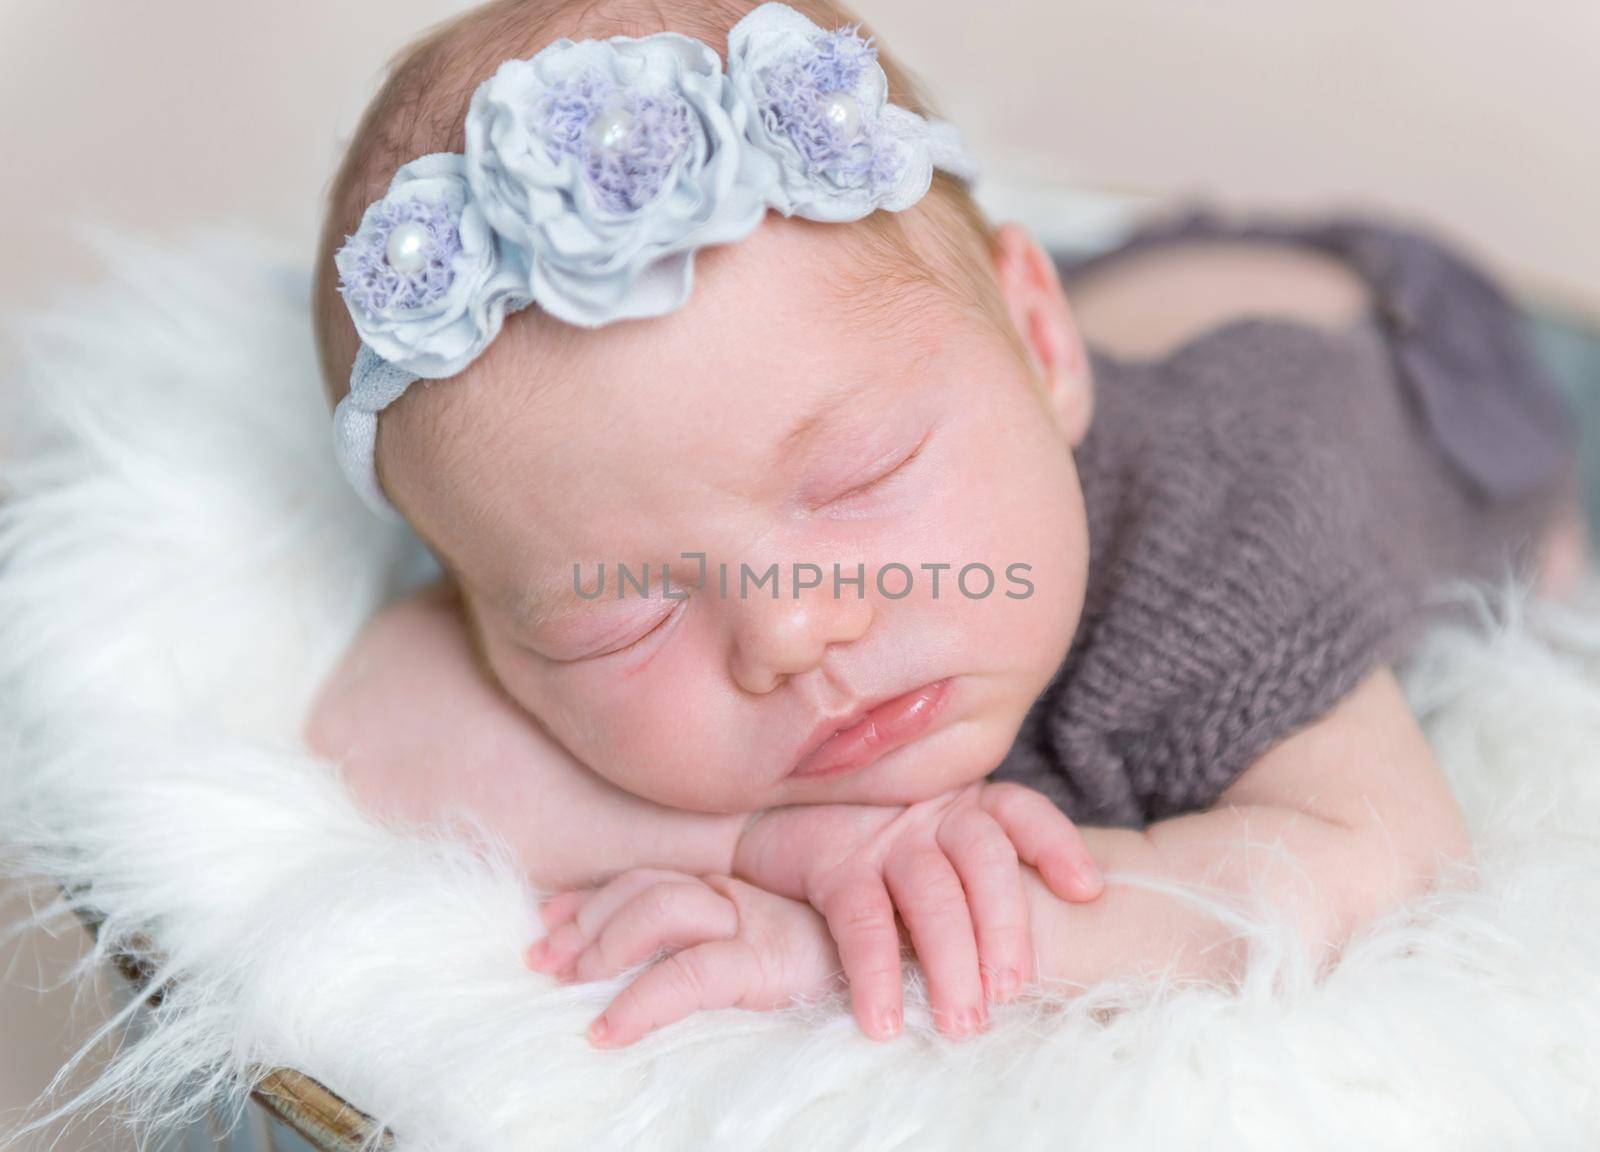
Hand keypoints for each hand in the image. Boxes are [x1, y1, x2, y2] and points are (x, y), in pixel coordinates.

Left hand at [525, 868, 843, 1047]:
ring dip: (603, 946)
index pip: (649, 876)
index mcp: (736, 886)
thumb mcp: (776, 951)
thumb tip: (648, 967)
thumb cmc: (854, 967)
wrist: (918, 963)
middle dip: (582, 920)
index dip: (591, 897)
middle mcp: (741, 893)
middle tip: (540, 959)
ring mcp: (755, 920)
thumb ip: (720, 945)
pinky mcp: (768, 960)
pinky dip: (638, 1004)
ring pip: (659, 908)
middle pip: (643, 885)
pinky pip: (688, 975)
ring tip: (571, 986)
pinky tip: (605, 1031)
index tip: (548, 920)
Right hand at [731, 780, 1102, 1040]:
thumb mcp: (936, 860)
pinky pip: (862, 922)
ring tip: (961, 1024)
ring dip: (952, 962)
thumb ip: (978, 887)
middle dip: (1005, 928)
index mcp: (966, 807)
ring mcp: (883, 837)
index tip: (1086, 891)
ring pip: (932, 893)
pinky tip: (884, 1020)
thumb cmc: (876, 861)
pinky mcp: (833, 864)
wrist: (770, 832)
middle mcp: (931, 814)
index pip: (1021, 812)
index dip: (1056, 845)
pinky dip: (877, 973)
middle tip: (1009, 993)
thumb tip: (1028, 968)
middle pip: (985, 858)